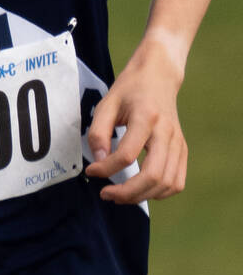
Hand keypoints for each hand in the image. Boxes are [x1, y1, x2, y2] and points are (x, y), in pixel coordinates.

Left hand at [85, 40, 187, 202]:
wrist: (158, 77)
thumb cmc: (129, 90)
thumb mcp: (106, 105)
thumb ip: (98, 133)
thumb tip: (98, 161)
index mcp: (146, 118)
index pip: (128, 155)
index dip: (106, 169)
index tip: (91, 171)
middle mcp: (167, 133)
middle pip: (153, 175)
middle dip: (127, 192)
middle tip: (106, 194)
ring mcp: (178, 143)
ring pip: (167, 183)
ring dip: (142, 196)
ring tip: (120, 196)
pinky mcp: (183, 150)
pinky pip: (177, 181)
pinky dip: (160, 193)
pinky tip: (141, 192)